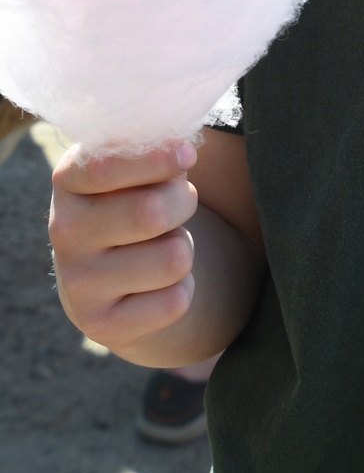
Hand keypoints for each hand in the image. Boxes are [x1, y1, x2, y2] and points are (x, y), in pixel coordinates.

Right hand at [50, 141, 198, 354]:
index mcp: (69, 180)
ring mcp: (79, 283)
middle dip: (184, 201)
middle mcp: (64, 231)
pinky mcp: (101, 326)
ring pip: (173, 258)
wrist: (109, 271)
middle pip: (152, 212)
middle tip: (179, 202)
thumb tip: (183, 150)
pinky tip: (157, 282)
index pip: (107, 166)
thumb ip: (152, 147)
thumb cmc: (135, 195)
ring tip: (162, 243)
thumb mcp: (134, 164)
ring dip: (183, 246)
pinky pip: (176, 301)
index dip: (156, 159)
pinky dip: (183, 288)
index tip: (189, 154)